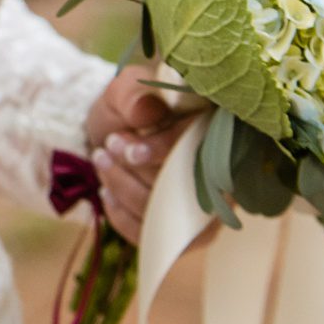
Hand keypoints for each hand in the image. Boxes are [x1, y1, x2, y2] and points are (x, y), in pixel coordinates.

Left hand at [85, 67, 213, 248]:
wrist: (119, 131)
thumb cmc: (131, 106)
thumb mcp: (126, 88)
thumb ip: (134, 94)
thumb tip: (147, 111)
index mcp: (218, 129)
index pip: (202, 146)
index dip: (164, 150)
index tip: (128, 150)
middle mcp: (221, 171)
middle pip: (184, 185)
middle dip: (136, 172)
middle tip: (105, 150)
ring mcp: (206, 205)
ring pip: (166, 214)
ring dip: (124, 189)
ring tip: (101, 161)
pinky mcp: (183, 230)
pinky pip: (154, 235)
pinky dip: (122, 217)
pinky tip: (106, 193)